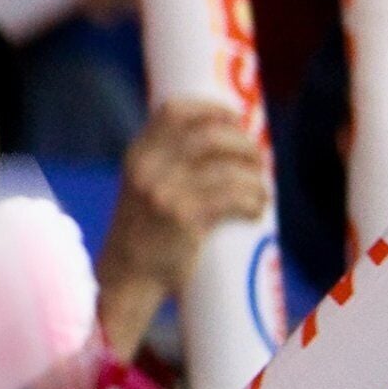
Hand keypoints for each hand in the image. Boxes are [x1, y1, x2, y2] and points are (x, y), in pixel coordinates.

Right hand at [96, 101, 270, 345]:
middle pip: (208, 134)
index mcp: (137, 156)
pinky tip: (255, 210)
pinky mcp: (184, 219)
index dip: (211, 108)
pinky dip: (253, 201)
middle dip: (242, 143)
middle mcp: (148, 169)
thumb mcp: (142, 188)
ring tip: (260, 190)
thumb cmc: (145, 235)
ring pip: (228, 168)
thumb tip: (222, 140)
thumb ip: (166, 164)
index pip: (173, 111)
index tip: (235, 118)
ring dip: (254, 176)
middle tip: (257, 159)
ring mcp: (165, 193)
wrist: (128, 280)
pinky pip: (234, 198)